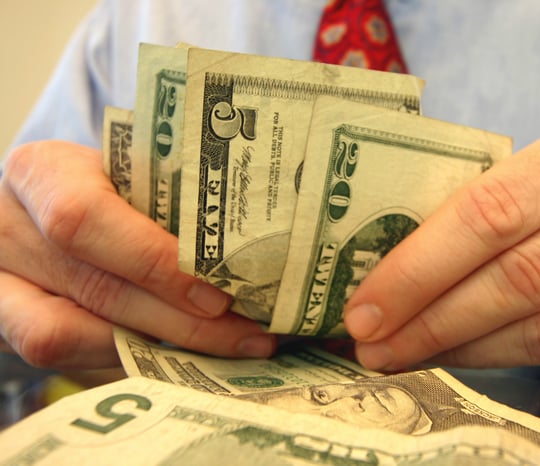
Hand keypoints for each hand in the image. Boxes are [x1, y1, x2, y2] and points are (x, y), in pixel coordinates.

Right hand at [0, 141, 274, 368]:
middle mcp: (8, 227)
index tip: (219, 294)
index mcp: (42, 173)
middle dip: (182, 321)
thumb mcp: (130, 173)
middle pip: (94, 287)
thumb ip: (170, 201)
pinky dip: (129, 358)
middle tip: (250, 333)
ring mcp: (2, 281)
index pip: (85, 219)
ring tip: (230, 347)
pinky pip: (66, 356)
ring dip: (161, 348)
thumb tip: (252, 251)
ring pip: (73, 333)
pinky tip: (181, 357)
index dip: (152, 262)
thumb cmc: (105, 186)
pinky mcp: (9, 324)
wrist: (43, 206)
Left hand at [343, 112, 539, 370]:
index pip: (492, 207)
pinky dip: (503, 357)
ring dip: (462, 347)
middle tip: (372, 343)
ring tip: (403, 356)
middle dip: (430, 315)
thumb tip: (385, 265)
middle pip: (519, 271)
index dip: (420, 264)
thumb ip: (489, 208)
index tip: (364, 305)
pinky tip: (458, 357)